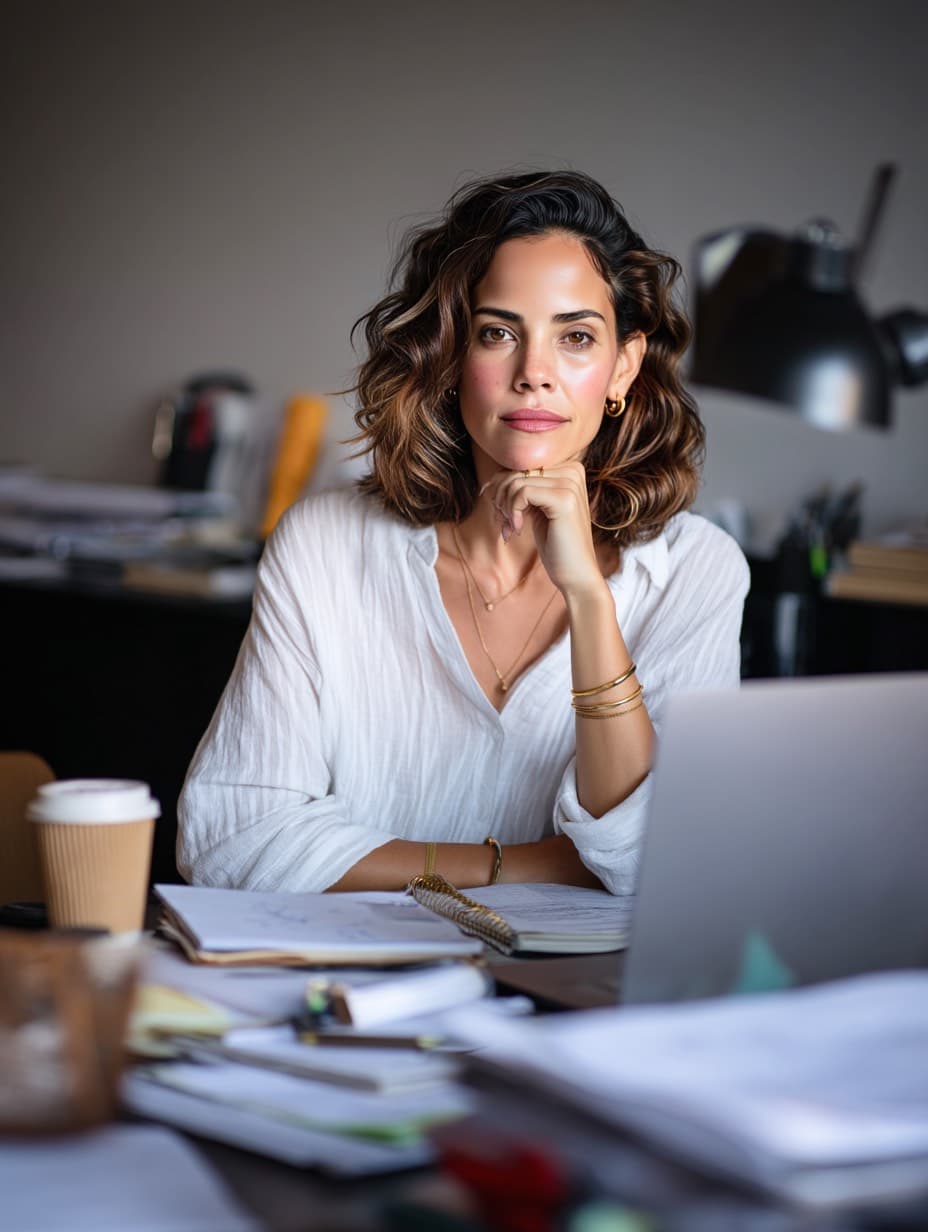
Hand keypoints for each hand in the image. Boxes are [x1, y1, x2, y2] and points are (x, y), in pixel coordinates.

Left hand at [480, 461, 603, 598]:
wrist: (576, 574)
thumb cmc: (555, 544)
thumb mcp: (537, 510)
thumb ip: (523, 489)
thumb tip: (492, 479)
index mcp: (569, 470)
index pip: (521, 465)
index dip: (502, 487)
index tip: (501, 513)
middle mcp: (572, 471)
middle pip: (516, 472)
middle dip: (501, 498)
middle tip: (503, 523)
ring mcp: (570, 484)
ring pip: (516, 482)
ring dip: (504, 508)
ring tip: (510, 528)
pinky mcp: (564, 499)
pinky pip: (521, 492)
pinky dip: (512, 511)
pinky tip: (517, 529)